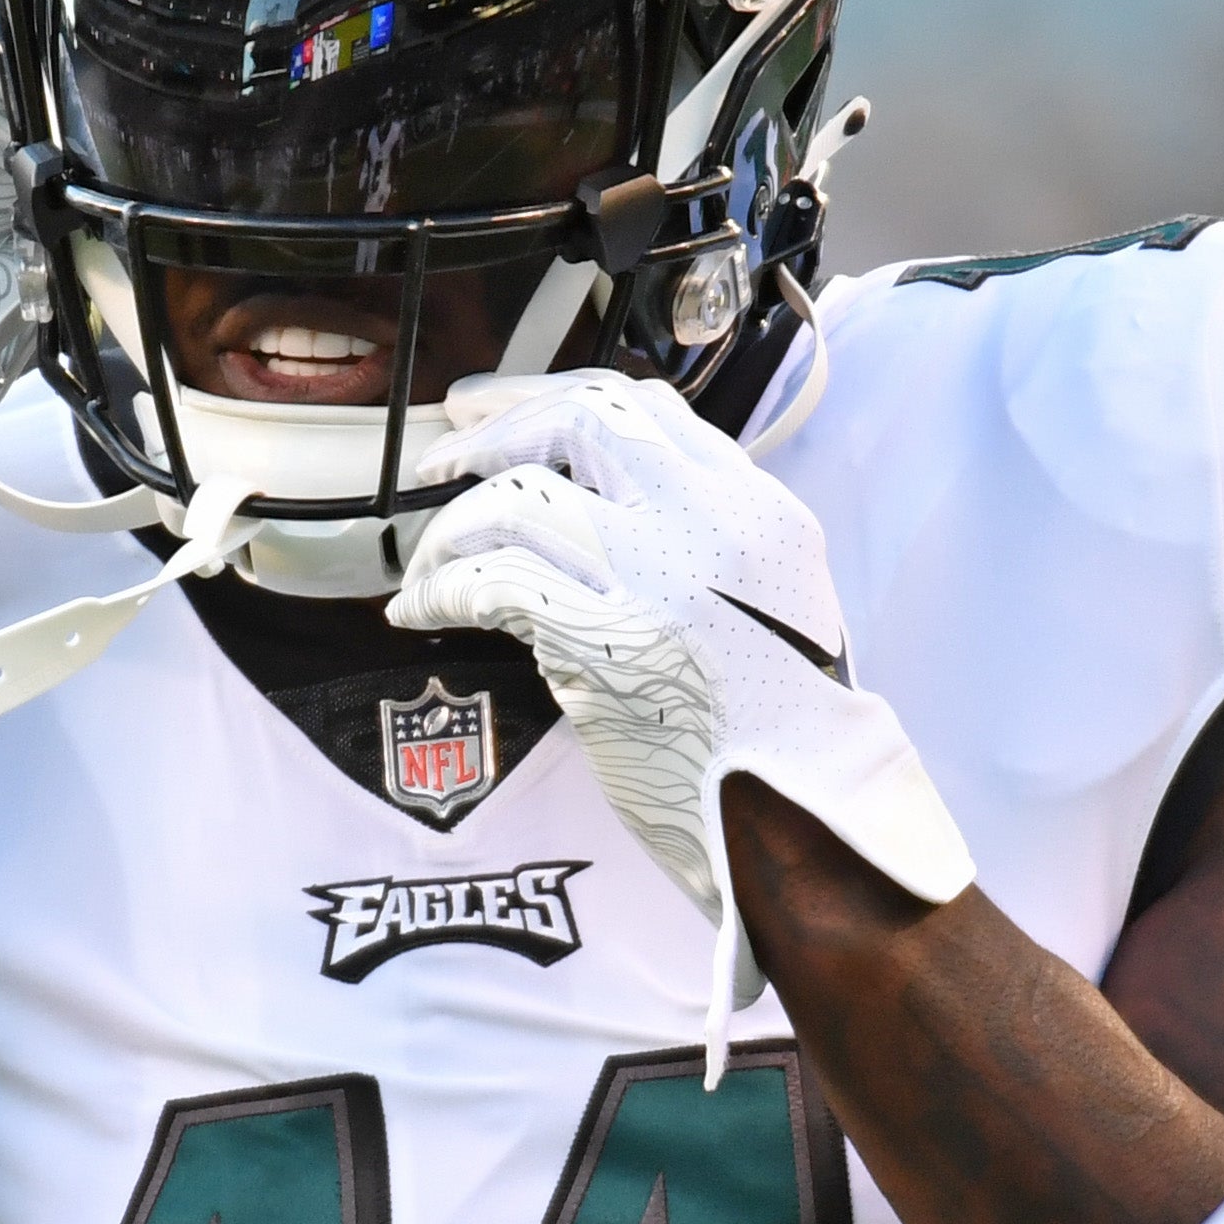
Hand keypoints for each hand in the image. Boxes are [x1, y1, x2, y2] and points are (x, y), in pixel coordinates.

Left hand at [387, 373, 972, 1057]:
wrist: (804, 824)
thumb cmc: (778, 741)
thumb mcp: (765, 613)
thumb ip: (697, 550)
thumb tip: (590, 520)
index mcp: (758, 512)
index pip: (644, 410)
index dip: (552, 399)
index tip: (497, 415)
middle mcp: (713, 526)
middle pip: (581, 422)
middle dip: (495, 429)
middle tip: (441, 459)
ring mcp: (659, 577)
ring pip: (521, 498)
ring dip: (451, 529)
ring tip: (425, 565)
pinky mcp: (604, 639)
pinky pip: (492, 580)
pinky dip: (439, 588)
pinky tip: (418, 611)